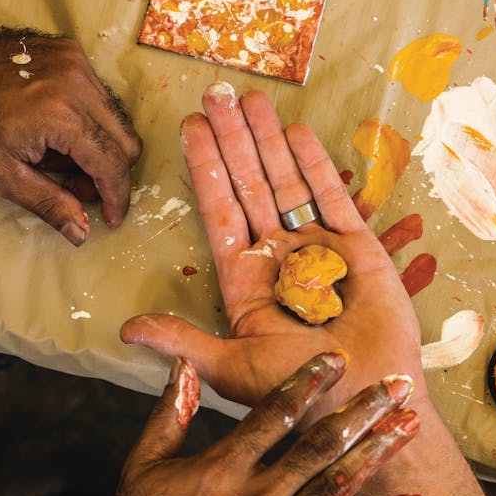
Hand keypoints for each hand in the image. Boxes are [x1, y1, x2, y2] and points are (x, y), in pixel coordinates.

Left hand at [0, 31, 141, 244]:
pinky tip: (54, 129)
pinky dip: (88, 120)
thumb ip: (48, 204)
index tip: (111, 217)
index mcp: (62, 114)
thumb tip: (82, 232)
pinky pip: (100, 95)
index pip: (113, 163)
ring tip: (58, 157)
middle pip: (127, 140)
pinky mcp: (70, 51)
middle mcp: (77, 82)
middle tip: (76, 188)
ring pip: (117, 119)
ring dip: (99, 147)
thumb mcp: (0, 174)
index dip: (117, 196)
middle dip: (109, 173)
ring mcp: (75, 62)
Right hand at [63, 353, 422, 495]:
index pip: (271, 416)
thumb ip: (169, 414)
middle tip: (397, 383)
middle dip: (362, 411)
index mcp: (218, 472)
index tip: (336, 358)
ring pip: (335, 488)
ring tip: (409, 425)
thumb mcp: (142, 468)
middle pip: (318, 447)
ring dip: (377, 453)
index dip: (307, 382)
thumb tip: (182, 365)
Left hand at [121, 83, 423, 417]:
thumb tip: (127, 330)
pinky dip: (315, 164)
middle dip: (233, 140)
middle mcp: (279, 258)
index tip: (189, 128)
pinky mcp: (359, 247)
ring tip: (249, 99)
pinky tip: (295, 131)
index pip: (220, 213)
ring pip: (287, 183)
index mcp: (246, 283)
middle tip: (216, 95)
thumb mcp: (233, 367)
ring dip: (267, 142)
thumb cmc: (301, 393)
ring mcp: (319, 249)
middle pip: (250, 186)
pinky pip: (333, 197)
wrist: (368, 401)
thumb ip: (185, 343)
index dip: (205, 169)